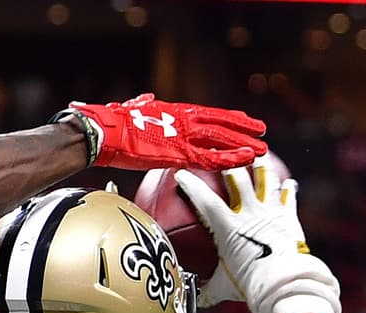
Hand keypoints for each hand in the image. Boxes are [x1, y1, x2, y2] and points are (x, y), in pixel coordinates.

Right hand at [54, 93, 266, 169]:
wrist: (103, 132)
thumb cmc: (111, 123)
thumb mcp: (131, 108)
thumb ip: (143, 104)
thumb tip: (146, 99)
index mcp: (172, 110)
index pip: (206, 113)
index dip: (225, 117)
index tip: (241, 119)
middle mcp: (182, 119)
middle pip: (220, 123)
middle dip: (243, 127)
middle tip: (261, 132)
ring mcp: (182, 136)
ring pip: (221, 139)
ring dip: (244, 144)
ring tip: (262, 149)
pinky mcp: (178, 153)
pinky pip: (210, 158)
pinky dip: (229, 159)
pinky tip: (245, 160)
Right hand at [174, 158, 340, 312]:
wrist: (284, 284)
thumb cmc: (250, 285)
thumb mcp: (223, 287)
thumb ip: (207, 290)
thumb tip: (194, 299)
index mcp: (228, 228)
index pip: (205, 200)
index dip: (192, 185)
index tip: (181, 172)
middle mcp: (249, 214)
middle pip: (237, 180)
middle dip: (228, 163)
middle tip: (223, 151)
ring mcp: (270, 214)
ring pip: (265, 181)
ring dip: (261, 167)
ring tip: (258, 154)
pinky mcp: (289, 219)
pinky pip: (288, 199)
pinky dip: (288, 190)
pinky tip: (289, 183)